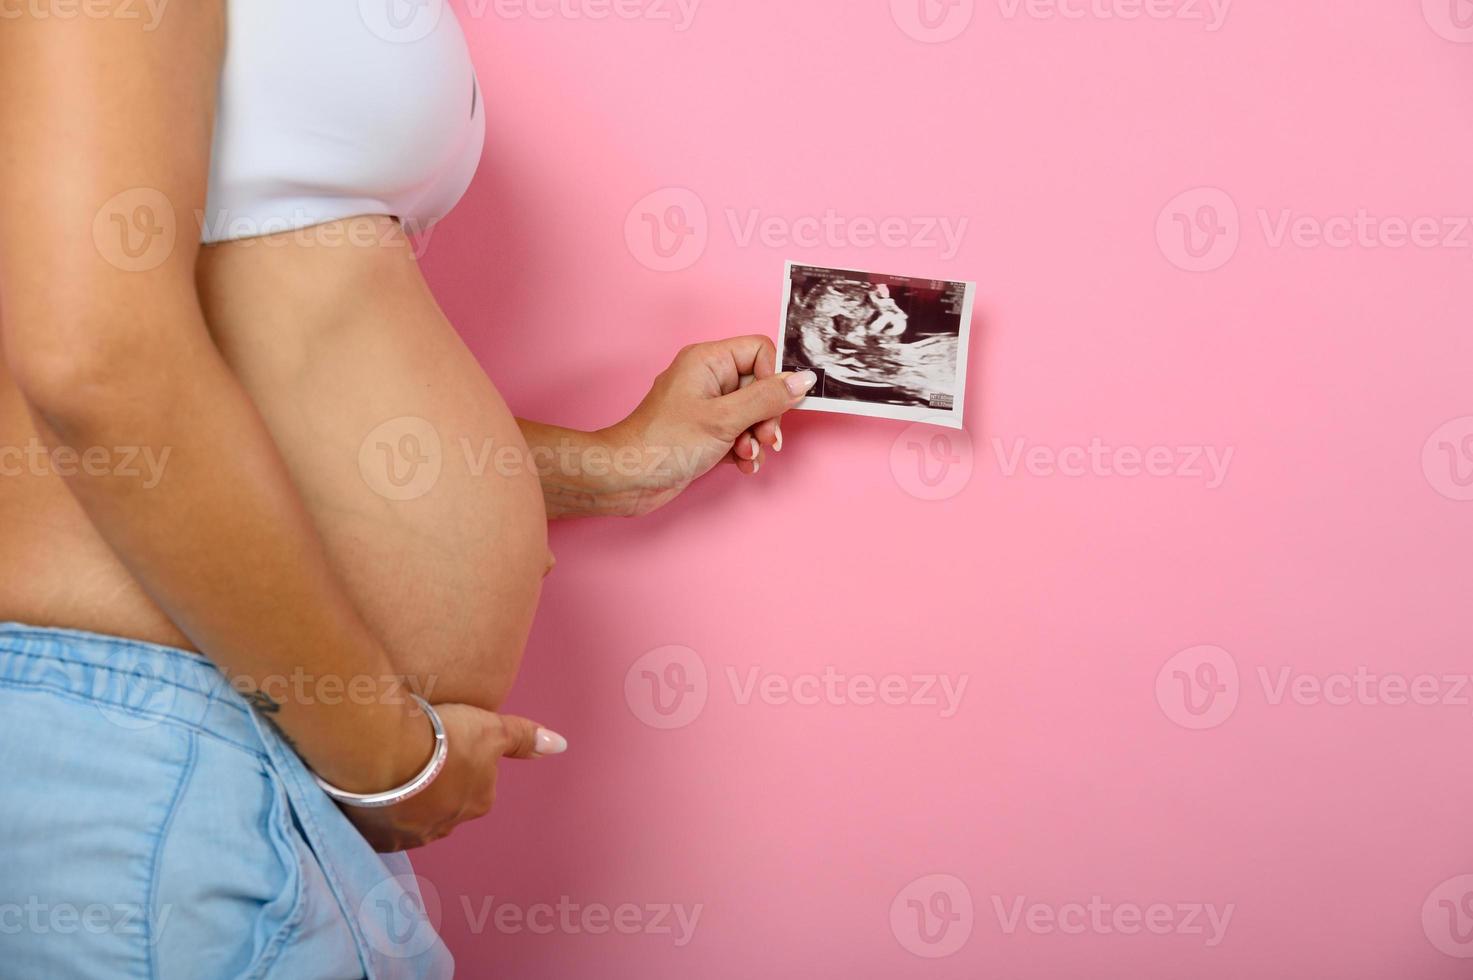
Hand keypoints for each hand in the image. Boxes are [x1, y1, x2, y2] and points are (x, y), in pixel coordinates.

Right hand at [341, 703, 565, 851]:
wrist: (384, 751)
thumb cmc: (443, 737)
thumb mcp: (492, 729)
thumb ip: (524, 738)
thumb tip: (561, 745)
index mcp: (477, 803)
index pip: (475, 787)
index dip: (459, 764)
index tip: (442, 746)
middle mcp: (447, 827)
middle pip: (443, 806)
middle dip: (432, 787)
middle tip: (414, 757)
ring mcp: (409, 836)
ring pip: (411, 820)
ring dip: (403, 801)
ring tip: (388, 772)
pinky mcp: (375, 838)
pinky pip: (379, 829)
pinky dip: (376, 813)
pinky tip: (369, 790)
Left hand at [595, 335, 816, 515]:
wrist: (627, 479)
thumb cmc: (664, 443)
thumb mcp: (724, 419)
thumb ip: (767, 399)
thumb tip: (803, 380)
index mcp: (708, 360)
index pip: (759, 351)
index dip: (774, 379)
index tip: (776, 408)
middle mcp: (707, 377)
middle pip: (760, 384)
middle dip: (767, 415)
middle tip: (764, 438)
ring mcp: (706, 405)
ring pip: (752, 412)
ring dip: (757, 437)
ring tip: (747, 454)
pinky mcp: (705, 431)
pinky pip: (739, 432)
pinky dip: (744, 449)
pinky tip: (742, 464)